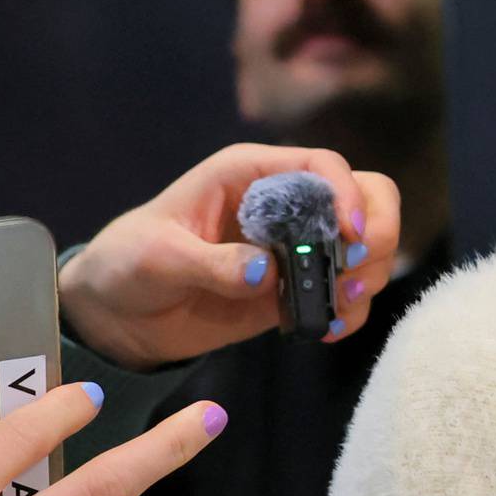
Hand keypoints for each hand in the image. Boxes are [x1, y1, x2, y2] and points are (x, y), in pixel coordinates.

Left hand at [57, 143, 401, 368]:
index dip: (346, 193)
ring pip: (370, 244)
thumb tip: (266, 272)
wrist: (118, 313)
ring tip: (339, 305)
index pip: (322, 165)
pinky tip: (325, 331)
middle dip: (377, 232)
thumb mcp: (157, 256)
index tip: (349, 235)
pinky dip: (350, 312)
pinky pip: (347, 293)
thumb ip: (210, 262)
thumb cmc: (128, 261)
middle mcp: (285, 203)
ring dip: (369, 275)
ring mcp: (297, 247)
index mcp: (252, 173)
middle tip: (355, 270)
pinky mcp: (298, 288)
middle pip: (369, 195)